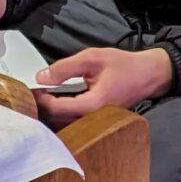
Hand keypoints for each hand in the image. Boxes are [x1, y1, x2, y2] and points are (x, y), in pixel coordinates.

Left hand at [34, 46, 172, 125]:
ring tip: (42, 96)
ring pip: (66, 123)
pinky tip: (57, 100)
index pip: (57, 109)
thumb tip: (41, 77)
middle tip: (32, 93)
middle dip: (43, 107)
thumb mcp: (93, 58)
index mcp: (93, 105)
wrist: (149, 74)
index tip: (31, 88)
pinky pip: (74, 121)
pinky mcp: (97, 122)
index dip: (41, 99)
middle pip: (59, 120)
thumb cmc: (124, 65)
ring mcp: (97, 123)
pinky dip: (62, 112)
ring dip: (52, 111)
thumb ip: (65, 67)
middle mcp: (94, 119)